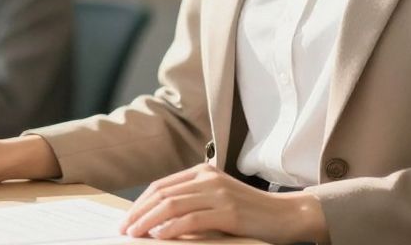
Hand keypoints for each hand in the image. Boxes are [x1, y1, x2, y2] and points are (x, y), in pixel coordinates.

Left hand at [121, 163, 327, 241]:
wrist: (286, 215)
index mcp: (203, 172)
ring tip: (135, 234)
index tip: (127, 219)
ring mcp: (218, 193)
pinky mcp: (228, 211)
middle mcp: (208, 178)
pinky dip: (170, 228)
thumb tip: (156, 222)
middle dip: (138, 212)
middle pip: (162, 193)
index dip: (140, 203)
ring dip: (148, 221)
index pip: (161, 186)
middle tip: (124, 228)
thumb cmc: (250, 213)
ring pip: (172, 205)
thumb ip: (192, 204)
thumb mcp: (217, 201)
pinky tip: (159, 237)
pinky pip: (191, 219)